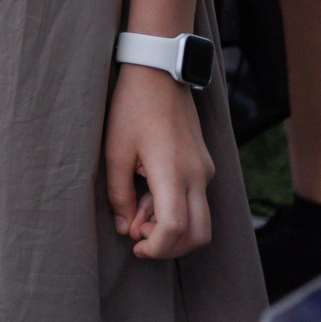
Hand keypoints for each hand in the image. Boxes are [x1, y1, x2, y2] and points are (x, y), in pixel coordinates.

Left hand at [104, 62, 214, 259]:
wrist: (158, 74)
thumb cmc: (131, 107)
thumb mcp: (115, 151)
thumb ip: (119, 194)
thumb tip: (125, 228)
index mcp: (173, 172)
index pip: (175, 228)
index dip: (157, 247)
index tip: (136, 247)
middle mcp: (198, 176)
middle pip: (199, 234)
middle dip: (170, 247)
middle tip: (138, 238)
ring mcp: (205, 171)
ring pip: (201, 220)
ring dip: (172, 228)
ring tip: (138, 211)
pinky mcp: (204, 165)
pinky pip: (197, 200)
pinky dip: (176, 210)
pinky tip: (148, 195)